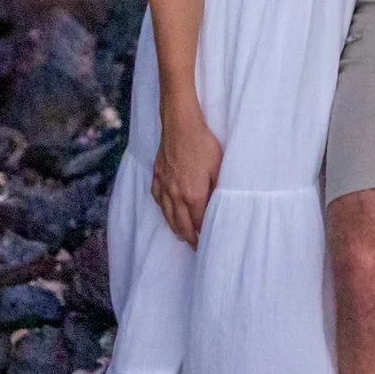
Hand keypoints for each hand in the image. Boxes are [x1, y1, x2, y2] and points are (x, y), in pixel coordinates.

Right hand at [152, 107, 222, 246]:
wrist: (180, 127)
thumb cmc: (203, 145)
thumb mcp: (218, 168)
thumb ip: (216, 190)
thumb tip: (217, 206)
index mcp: (193, 195)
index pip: (197, 222)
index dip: (201, 233)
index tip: (205, 242)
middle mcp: (175, 195)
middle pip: (180, 223)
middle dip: (188, 237)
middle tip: (194, 246)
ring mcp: (163, 186)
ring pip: (167, 214)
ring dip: (174, 227)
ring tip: (181, 235)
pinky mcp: (156, 177)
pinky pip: (158, 200)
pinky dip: (164, 210)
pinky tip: (167, 212)